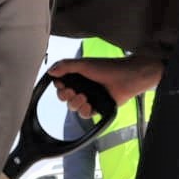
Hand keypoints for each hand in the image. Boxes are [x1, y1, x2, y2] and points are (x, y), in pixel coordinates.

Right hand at [46, 57, 162, 118]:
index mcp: (77, 76)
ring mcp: (89, 97)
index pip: (60, 84)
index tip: (62, 84)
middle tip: (72, 91)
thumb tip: (50, 71)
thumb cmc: (109, 68)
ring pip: (73, 107)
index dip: (59, 86)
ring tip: (84, 97)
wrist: (127, 78)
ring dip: (75, 103)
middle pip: (64, 97)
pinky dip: (84, 111)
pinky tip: (89, 105)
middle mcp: (82, 87)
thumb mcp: (84, 64)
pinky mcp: (97, 107)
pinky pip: (84, 114)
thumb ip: (66, 66)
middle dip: (66, 96)